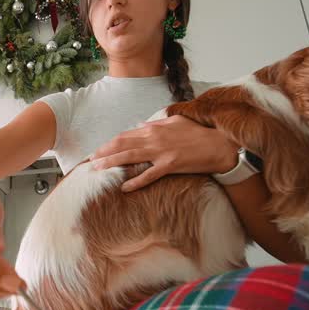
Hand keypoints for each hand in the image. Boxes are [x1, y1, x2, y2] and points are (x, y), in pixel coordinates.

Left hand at [91, 115, 236, 191]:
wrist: (220, 144)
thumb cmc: (199, 133)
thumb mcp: (176, 122)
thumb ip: (157, 124)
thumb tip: (142, 126)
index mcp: (155, 129)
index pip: (125, 135)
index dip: (109, 143)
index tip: (97, 150)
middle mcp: (155, 138)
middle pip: (122, 145)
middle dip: (104, 152)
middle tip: (89, 161)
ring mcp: (162, 152)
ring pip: (130, 157)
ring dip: (112, 163)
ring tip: (97, 169)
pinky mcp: (171, 165)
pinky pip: (150, 175)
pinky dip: (136, 181)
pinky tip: (124, 187)